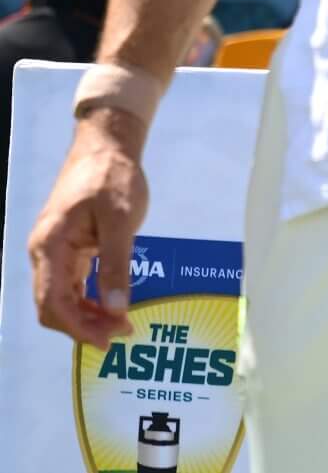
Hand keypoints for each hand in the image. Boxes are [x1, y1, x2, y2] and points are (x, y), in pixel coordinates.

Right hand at [28, 112, 151, 348]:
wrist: (106, 147)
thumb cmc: (112, 178)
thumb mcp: (120, 218)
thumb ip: (117, 262)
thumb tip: (116, 307)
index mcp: (49, 246)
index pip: (53, 301)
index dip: (78, 327)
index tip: (109, 340)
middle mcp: (45, 254)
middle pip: (53, 306)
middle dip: (84, 326)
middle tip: (122, 335)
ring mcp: (55, 252)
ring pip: (62, 298)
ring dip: (87, 316)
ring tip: (121, 325)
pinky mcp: (69, 249)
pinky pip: (73, 285)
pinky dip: (90, 300)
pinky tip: (113, 307)